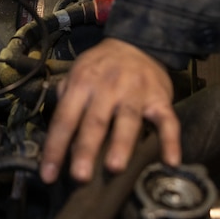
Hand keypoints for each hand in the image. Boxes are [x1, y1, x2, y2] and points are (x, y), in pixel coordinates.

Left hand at [39, 37, 180, 183]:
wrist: (136, 42)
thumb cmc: (100, 66)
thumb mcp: (76, 73)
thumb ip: (65, 100)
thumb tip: (59, 137)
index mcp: (82, 83)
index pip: (65, 118)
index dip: (55, 147)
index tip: (48, 175)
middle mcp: (108, 87)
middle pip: (95, 121)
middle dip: (86, 149)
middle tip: (80, 176)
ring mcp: (136, 92)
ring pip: (128, 120)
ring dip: (121, 144)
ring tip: (115, 167)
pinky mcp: (160, 98)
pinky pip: (168, 120)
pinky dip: (171, 140)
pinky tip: (171, 161)